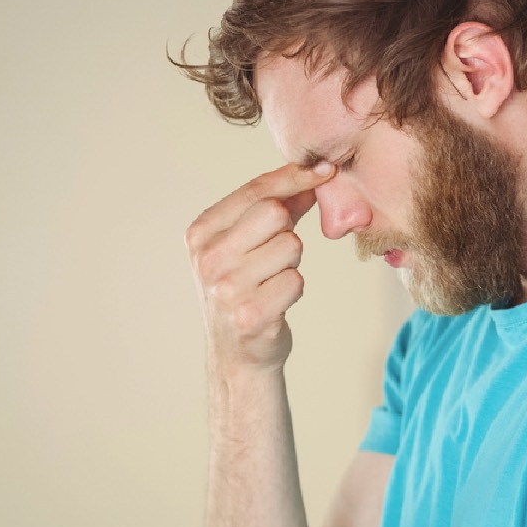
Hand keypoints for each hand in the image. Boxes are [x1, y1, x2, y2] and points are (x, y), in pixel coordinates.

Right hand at [185, 162, 335, 371]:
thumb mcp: (244, 245)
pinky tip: (275, 302)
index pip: (255, 190)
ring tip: (270, 282)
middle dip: (288, 230)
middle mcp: (207, 258)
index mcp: (200, 233)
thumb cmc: (243, 291)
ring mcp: (226, 288)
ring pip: (290, 246)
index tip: (326, 170)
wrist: (236, 356)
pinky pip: (296, 281)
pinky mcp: (250, 316)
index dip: (295, 177)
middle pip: (275, 213)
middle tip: (275, 254)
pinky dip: (293, 289)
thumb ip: (274, 209)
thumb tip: (313, 176)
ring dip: (291, 263)